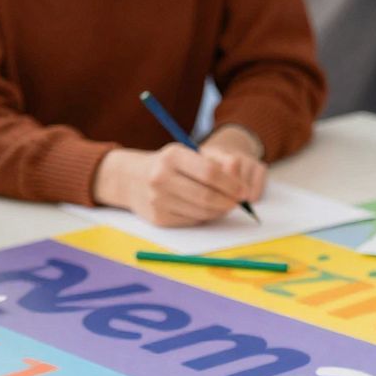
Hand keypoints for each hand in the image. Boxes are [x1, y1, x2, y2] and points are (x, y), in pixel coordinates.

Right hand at [95, 141, 263, 225]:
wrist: (131, 179)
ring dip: (218, 211)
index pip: (209, 172)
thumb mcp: (188, 154)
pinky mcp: (158, 218)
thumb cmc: (169, 166)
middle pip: (206, 196)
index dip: (231, 184)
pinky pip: (191, 221)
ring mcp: (157, 200)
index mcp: (172, 156)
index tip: (243, 191)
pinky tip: (205, 209)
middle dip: (228, 201)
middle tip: (238, 202)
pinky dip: (204, 217)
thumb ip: (216, 163)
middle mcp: (161, 178)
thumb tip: (240, 179)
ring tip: (224, 204)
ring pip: (201, 212)